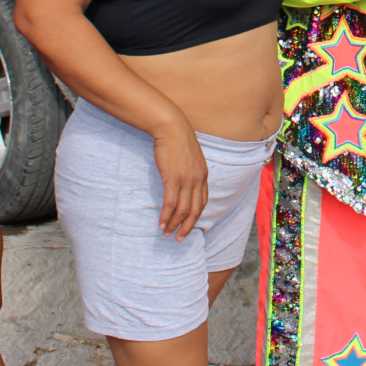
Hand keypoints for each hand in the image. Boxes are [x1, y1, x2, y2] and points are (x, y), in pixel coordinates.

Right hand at [151, 123, 209, 241]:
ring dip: (175, 224)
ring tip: (168, 234)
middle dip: (187, 226)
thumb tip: (184, 178)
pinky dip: (167, 216)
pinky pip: (171, 204)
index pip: (203, 202)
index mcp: (203, 175)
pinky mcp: (173, 179)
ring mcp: (187, 180)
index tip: (189, 226)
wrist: (171, 126)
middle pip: (195, 210)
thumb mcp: (190, 156)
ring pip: (183, 210)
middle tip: (180, 238)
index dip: (196, 216)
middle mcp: (198, 180)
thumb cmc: (178, 139)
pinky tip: (162, 224)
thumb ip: (190, 169)